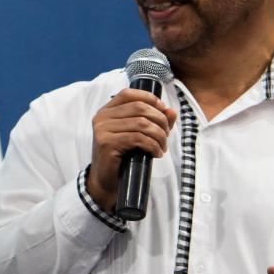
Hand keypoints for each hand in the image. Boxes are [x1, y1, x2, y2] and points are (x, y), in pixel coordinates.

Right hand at [86, 88, 176, 210]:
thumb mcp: (138, 135)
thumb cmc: (123, 157)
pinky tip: (156, 153)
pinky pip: (137, 138)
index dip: (149, 99)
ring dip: (158, 135)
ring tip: (162, 146)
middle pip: (139, 107)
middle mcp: (102, 117)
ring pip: (141, 123)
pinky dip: (152, 145)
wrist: (106, 180)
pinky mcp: (107, 143)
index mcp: (107, 110)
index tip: (164, 111)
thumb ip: (154, 121)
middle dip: (159, 120)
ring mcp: (103, 130)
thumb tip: (171, 111)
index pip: (129, 93)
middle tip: (166, 134)